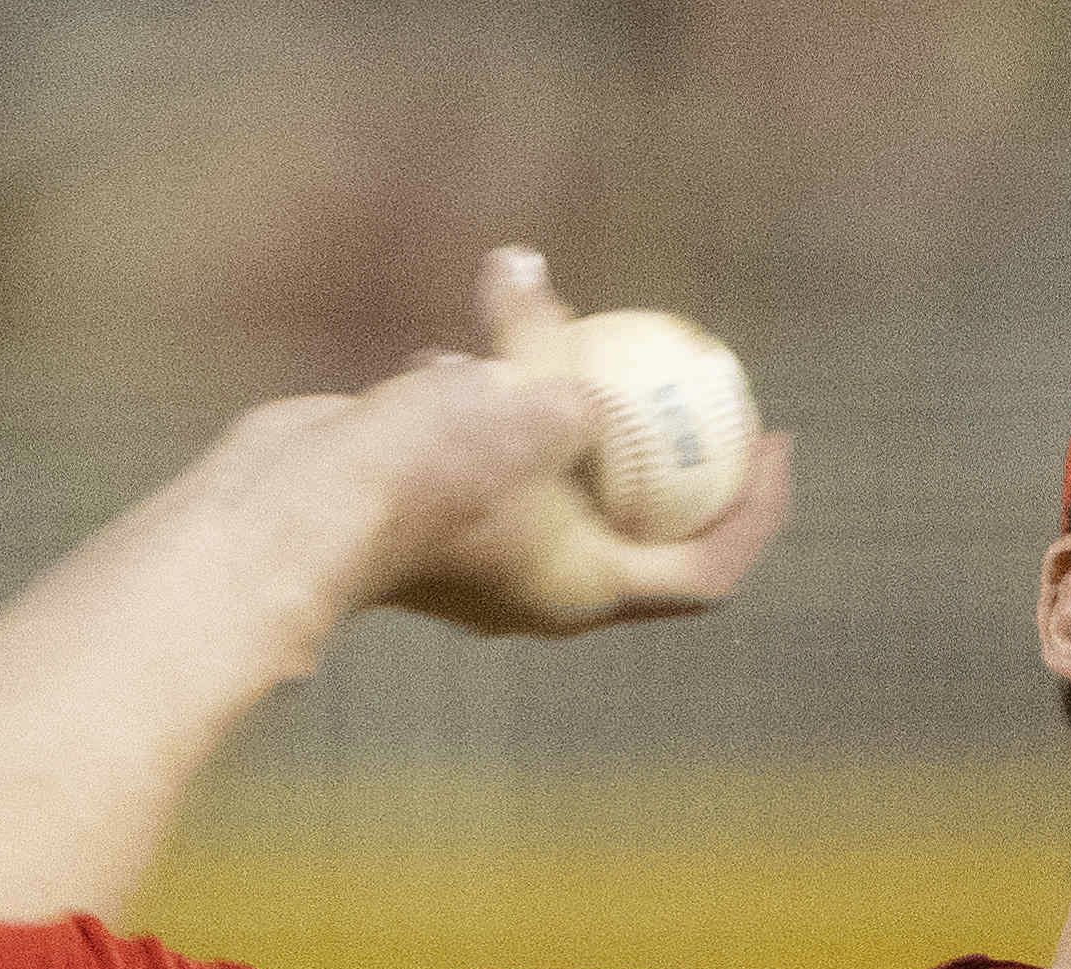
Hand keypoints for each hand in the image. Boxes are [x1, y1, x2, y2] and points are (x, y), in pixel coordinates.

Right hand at [350, 246, 793, 638]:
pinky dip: (481, 398)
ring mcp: (480, 550)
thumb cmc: (424, 475)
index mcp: (586, 591)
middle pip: (636, 520)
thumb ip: (550, 347)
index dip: (756, 512)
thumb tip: (525, 274)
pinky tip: (460, 348)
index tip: (775, 443)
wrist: (295, 511)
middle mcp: (540, 582)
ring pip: (545, 469)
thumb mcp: (526, 401)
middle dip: (667, 450)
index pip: (705, 571)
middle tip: (695, 383)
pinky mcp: (424, 512)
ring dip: (558, 397)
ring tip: (560, 327)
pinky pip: (476, 450)